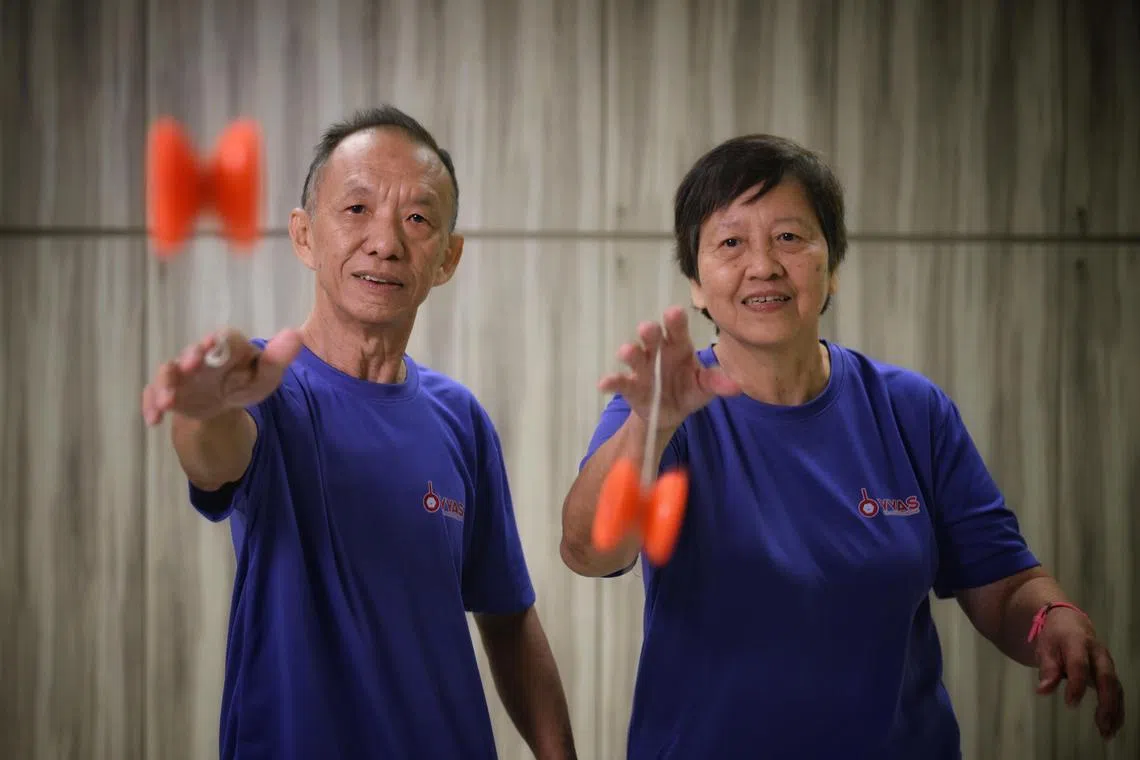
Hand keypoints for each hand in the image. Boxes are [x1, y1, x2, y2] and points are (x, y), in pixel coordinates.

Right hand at [141, 327, 302, 425]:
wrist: (221, 402)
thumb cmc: (244, 383)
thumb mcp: (265, 377)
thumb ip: (278, 359)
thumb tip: (294, 334)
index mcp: (227, 349)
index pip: (224, 340)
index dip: (218, 341)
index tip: (212, 343)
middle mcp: (201, 357)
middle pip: (192, 352)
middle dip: (190, 357)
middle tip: (190, 365)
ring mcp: (181, 374)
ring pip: (169, 373)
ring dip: (166, 385)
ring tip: (168, 402)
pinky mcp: (169, 391)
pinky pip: (154, 395)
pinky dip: (151, 405)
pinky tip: (153, 419)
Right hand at [597, 306, 739, 430]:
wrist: (670, 412)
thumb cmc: (689, 389)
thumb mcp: (705, 388)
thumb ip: (717, 383)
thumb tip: (736, 386)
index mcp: (679, 347)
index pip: (677, 329)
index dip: (675, 321)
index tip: (673, 313)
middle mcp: (658, 352)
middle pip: (652, 337)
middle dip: (650, 332)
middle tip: (648, 329)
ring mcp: (642, 368)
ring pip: (635, 356)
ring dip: (630, 353)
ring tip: (627, 351)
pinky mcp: (631, 386)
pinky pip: (620, 382)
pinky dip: (611, 382)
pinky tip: (604, 384)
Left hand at [1034, 607, 1124, 738]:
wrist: (1070, 624)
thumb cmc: (1055, 638)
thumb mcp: (1045, 648)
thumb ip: (1047, 669)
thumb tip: (1042, 691)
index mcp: (1078, 643)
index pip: (1079, 664)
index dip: (1076, 684)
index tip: (1070, 704)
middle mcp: (1098, 654)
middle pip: (1106, 678)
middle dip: (1106, 702)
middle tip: (1101, 724)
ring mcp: (1107, 663)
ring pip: (1116, 687)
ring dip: (1114, 711)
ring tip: (1108, 733)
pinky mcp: (1110, 673)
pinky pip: (1117, 692)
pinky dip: (1117, 710)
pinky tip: (1112, 727)